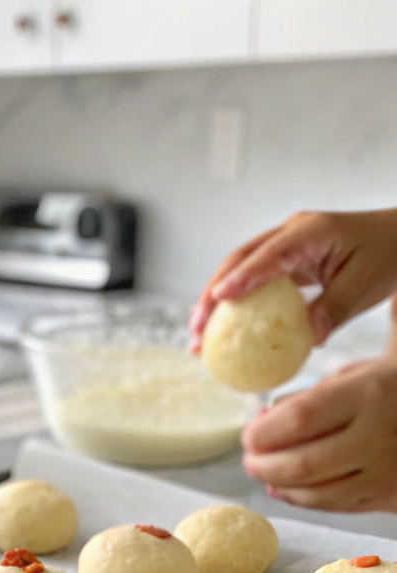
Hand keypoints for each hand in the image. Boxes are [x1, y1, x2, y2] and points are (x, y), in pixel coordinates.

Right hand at [190, 208, 396, 350]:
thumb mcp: (366, 284)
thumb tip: (307, 338)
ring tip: (199, 336)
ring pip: (238, 270)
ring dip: (216, 301)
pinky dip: (235, 304)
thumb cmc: (389, 254)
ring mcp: (284, 246)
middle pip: (238, 261)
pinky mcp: (284, 261)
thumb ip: (333, 309)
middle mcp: (290, 234)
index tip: (217, 300)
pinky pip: (252, 281)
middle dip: (212, 294)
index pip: (267, 255)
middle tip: (197, 329)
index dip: (240, 278)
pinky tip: (223, 329)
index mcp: (311, 232)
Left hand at [241, 357, 396, 512]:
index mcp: (373, 393)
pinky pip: (343, 506)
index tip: (249, 433)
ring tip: (266, 474)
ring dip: (282, 487)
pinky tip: (289, 490)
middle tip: (250, 459)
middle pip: (303, 464)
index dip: (264, 432)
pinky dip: (308, 501)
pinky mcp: (396, 496)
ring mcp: (391, 471)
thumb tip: (269, 415)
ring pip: (320, 494)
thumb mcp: (373, 362)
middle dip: (265, 465)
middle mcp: (381, 437)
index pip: (300, 419)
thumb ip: (320, 389)